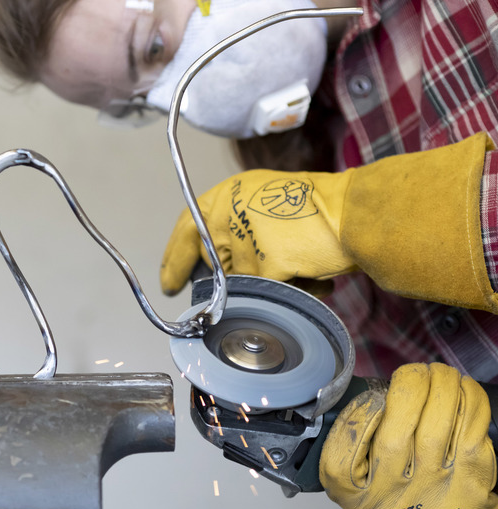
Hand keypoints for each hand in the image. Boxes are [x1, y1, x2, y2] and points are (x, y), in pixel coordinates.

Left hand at [159, 133, 497, 312]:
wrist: (357, 210)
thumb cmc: (319, 208)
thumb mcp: (266, 202)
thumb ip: (238, 225)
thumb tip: (221, 264)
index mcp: (226, 194)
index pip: (186, 229)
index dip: (175, 260)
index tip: (169, 284)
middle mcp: (228, 212)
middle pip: (217, 265)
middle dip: (242, 276)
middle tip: (274, 268)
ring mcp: (245, 239)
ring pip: (244, 283)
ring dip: (273, 283)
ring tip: (303, 263)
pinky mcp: (266, 264)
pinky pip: (268, 295)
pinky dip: (293, 292)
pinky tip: (313, 276)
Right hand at [320, 363, 497, 508]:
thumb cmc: (393, 488)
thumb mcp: (353, 474)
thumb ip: (348, 438)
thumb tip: (370, 392)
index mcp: (353, 494)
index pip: (341, 458)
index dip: (359, 416)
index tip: (373, 396)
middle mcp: (390, 501)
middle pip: (393, 440)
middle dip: (409, 388)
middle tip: (416, 372)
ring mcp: (431, 495)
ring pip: (436, 430)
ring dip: (442, 388)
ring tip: (440, 374)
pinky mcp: (468, 488)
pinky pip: (470, 434)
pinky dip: (468, 402)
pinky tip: (462, 389)